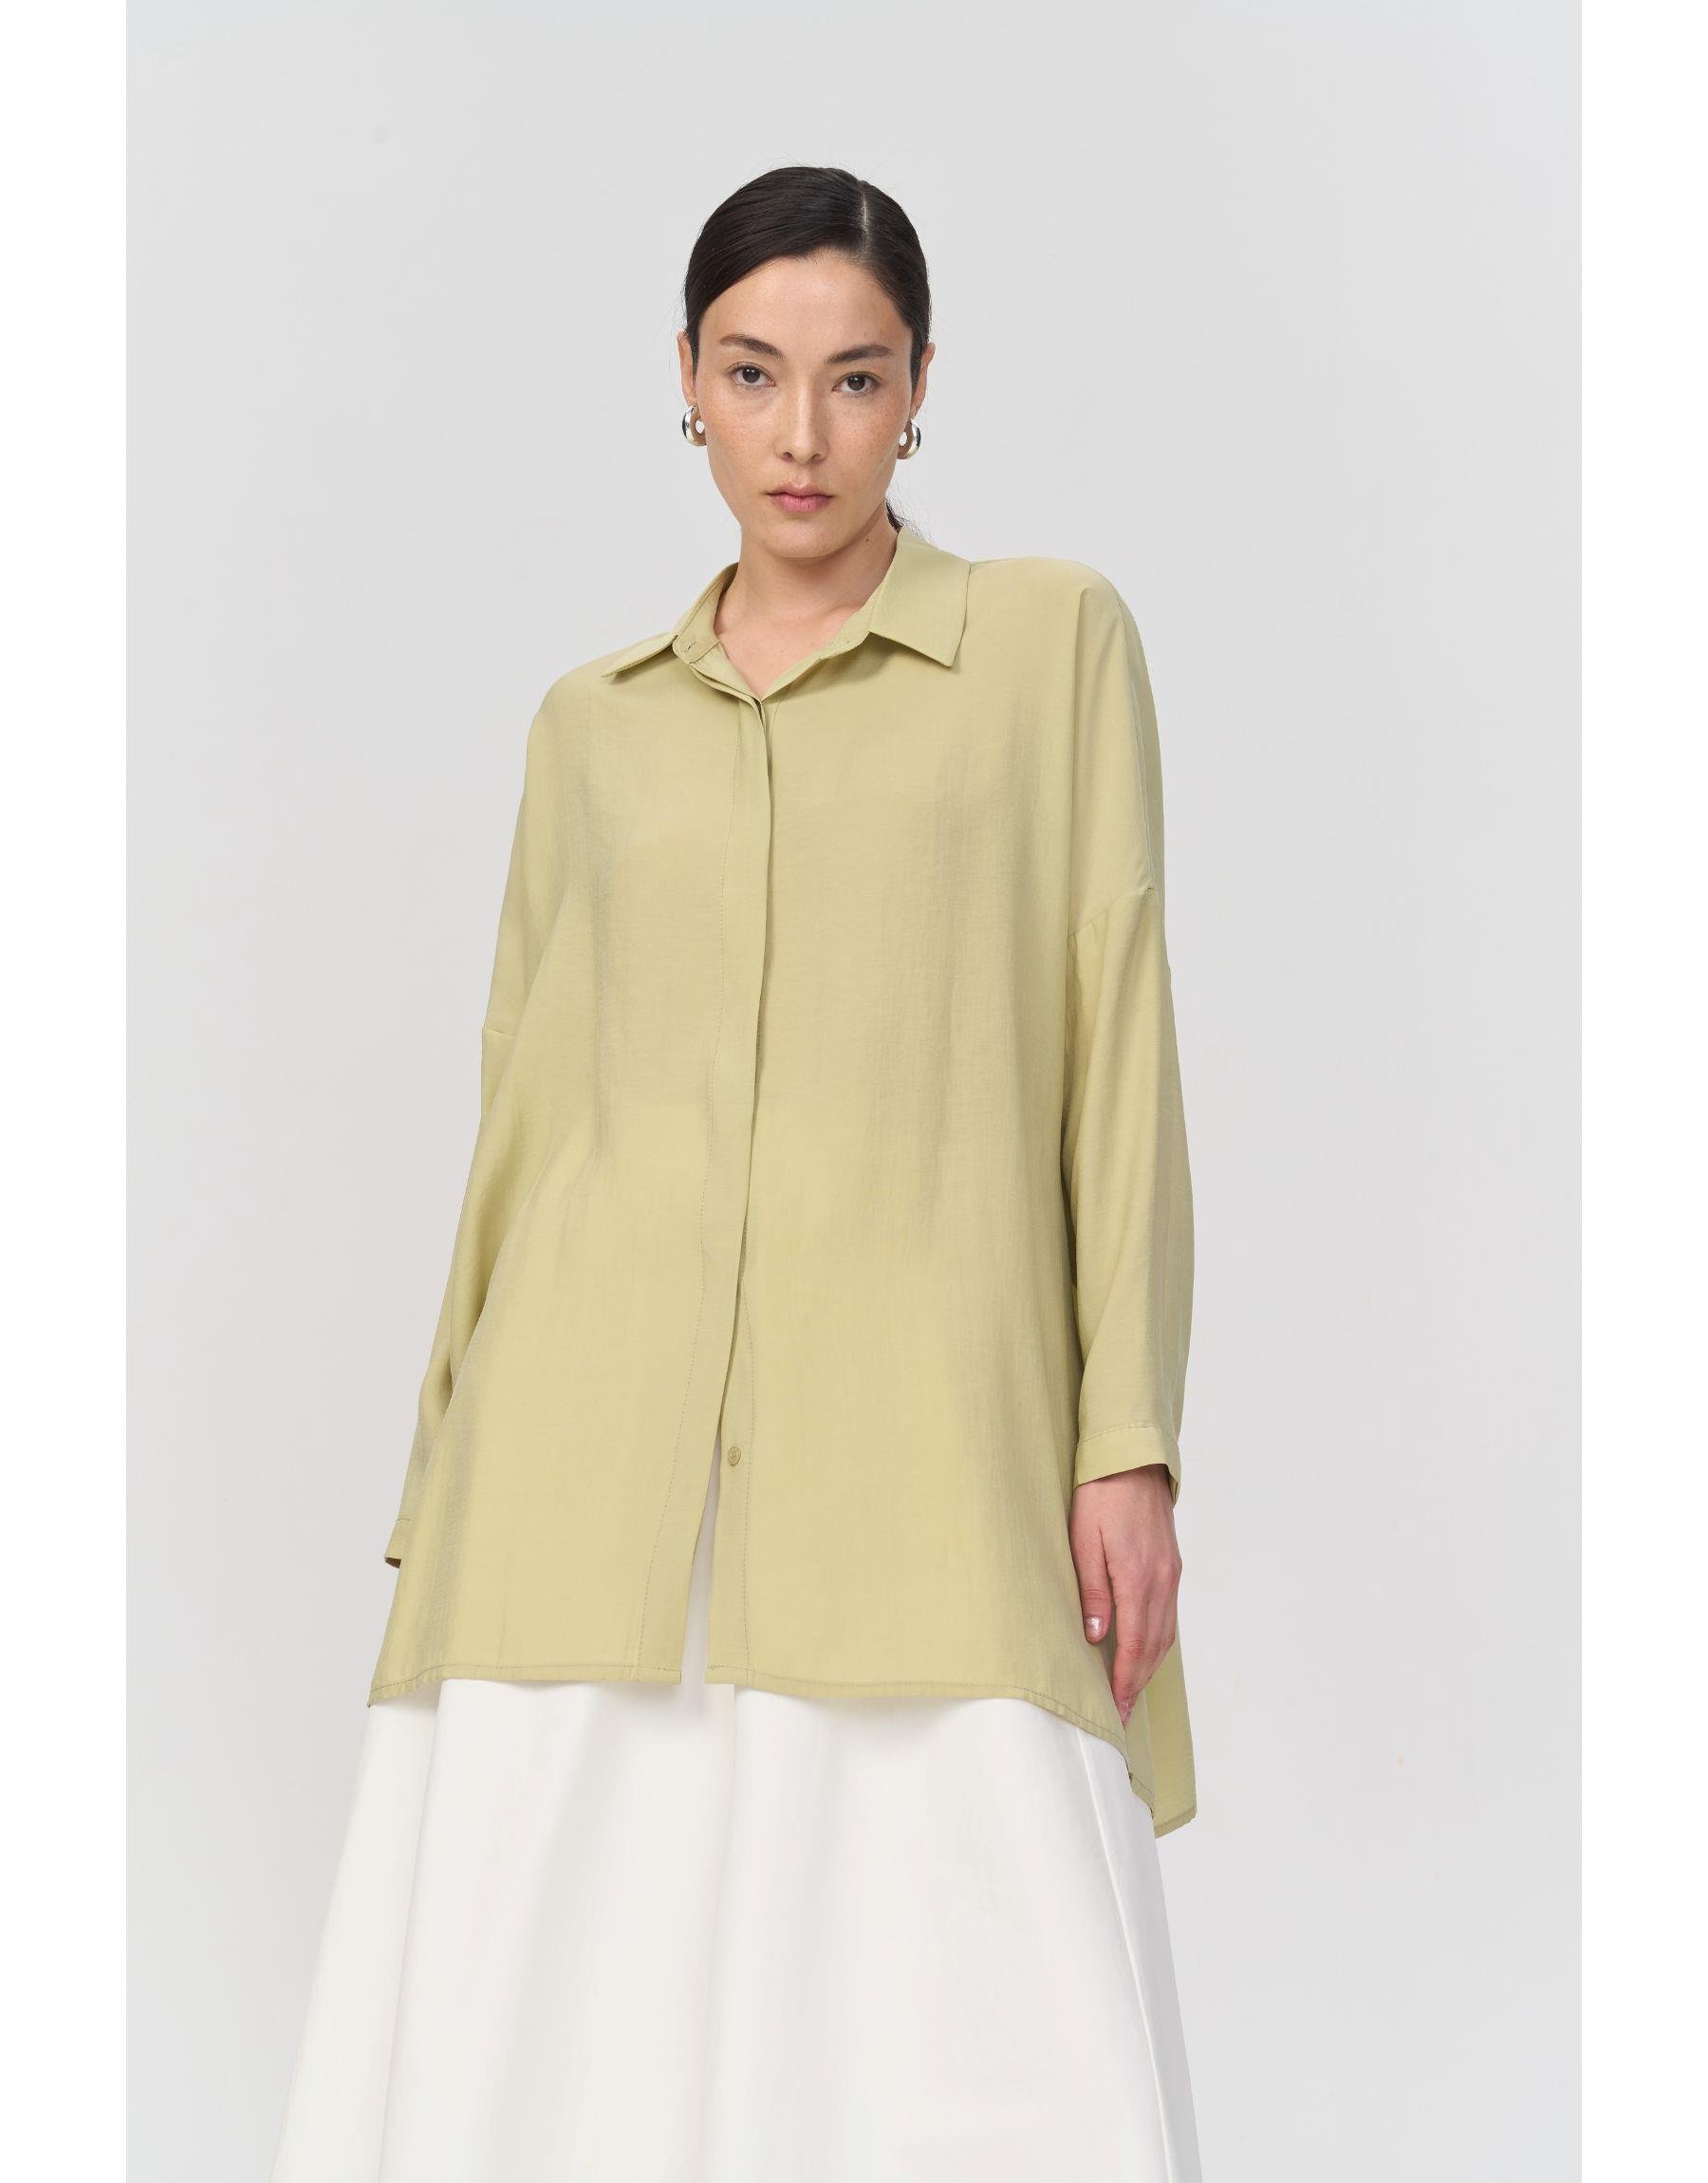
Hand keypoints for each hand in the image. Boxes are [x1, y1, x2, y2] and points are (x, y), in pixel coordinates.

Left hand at [1069, 1463, 1181, 1726]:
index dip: (1124, 1680)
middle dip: (1138, 1682)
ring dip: (1150, 1666)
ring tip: (1131, 1690)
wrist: (1133, 1459)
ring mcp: (1171, 1574)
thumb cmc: (1100, 1494)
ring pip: (1165, 1634)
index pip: (1134, 1644)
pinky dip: (1158, 1641)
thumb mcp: (1083, 1540)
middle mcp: (1163, 1581)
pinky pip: (1169, 1614)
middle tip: (1123, 1712)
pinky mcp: (1172, 1565)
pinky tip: (1146, 1650)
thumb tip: (1097, 1637)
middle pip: (1154, 1647)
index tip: (1116, 1708)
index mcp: (1139, 1578)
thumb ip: (1093, 1591)